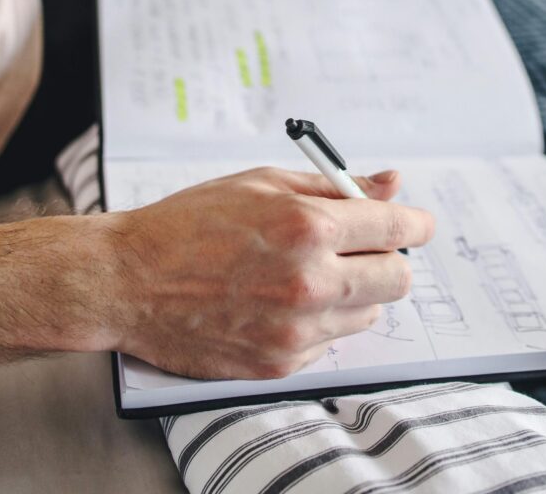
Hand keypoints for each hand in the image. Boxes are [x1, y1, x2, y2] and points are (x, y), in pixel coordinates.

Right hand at [100, 166, 433, 379]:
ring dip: (354, 290)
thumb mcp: (263, 183)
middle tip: (359, 244)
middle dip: (387, 257)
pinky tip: (281, 299)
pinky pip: (331, 341)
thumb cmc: (190, 222)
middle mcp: (309, 281)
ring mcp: (296, 330)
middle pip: (396, 279)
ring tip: (308, 271)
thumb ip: (335, 185)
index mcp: (307, 226)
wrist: (129, 280)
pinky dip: (321, 318)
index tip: (416, 224)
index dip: (414, 223)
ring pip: (368, 312)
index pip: (396, 228)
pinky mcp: (280, 363)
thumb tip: (391, 184)